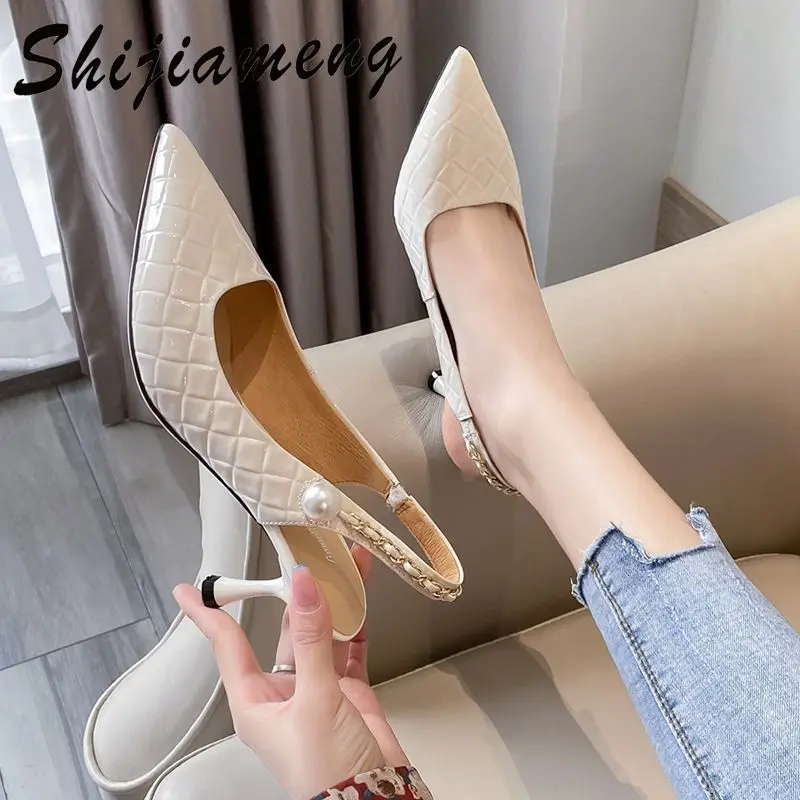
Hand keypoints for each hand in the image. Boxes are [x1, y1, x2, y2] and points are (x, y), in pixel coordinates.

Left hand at [174, 547, 406, 799]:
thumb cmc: (325, 773)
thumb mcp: (314, 702)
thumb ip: (313, 640)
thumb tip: (301, 585)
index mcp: (256, 700)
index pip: (226, 646)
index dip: (207, 614)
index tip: (188, 588)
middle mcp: (283, 690)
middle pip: (284, 628)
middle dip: (294, 590)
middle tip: (303, 552)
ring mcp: (317, 688)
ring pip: (320, 631)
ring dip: (333, 599)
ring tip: (344, 562)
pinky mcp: (348, 689)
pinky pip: (349, 645)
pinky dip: (356, 619)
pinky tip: (360, 594)